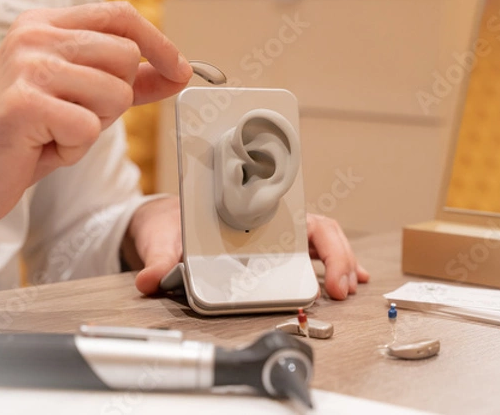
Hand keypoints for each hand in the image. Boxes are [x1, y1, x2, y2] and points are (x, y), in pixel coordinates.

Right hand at [0, 2, 192, 227]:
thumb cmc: (28, 130)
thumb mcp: (82, 94)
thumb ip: (128, 79)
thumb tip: (178, 71)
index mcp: (46, 24)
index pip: (121, 15)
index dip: (159, 43)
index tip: (180, 69)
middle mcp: (35, 36)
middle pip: (126, 57)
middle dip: (116, 97)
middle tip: (77, 113)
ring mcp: (27, 66)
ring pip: (116, 94)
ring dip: (95, 124)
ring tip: (58, 129)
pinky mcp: (24, 103)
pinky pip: (89, 128)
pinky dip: (74, 148)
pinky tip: (45, 144)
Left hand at [128, 198, 368, 300]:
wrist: (163, 220)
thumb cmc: (169, 222)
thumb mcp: (164, 237)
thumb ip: (160, 258)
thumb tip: (150, 281)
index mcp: (247, 211)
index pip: (295, 219)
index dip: (320, 242)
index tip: (325, 272)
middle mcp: (265, 221)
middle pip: (316, 230)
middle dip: (337, 257)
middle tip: (342, 287)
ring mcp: (270, 235)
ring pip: (318, 240)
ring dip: (339, 261)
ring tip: (349, 286)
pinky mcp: (269, 250)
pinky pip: (307, 253)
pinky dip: (330, 263)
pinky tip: (342, 279)